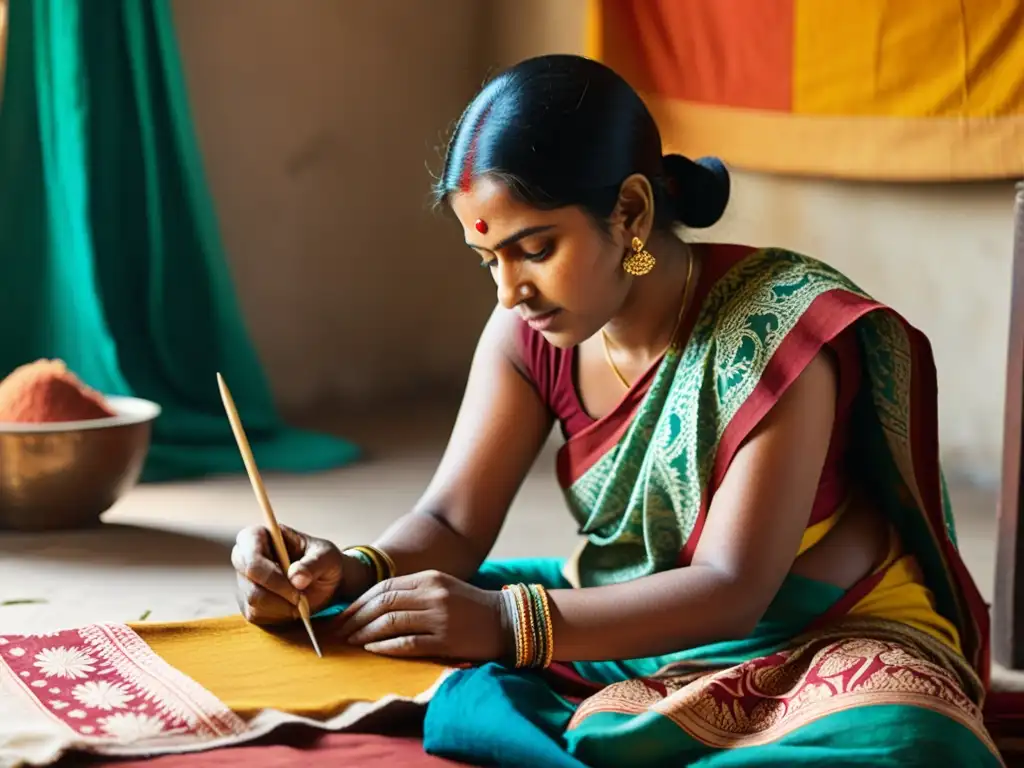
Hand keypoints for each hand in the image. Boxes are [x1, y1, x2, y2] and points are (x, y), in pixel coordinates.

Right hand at [231, 525, 371, 624]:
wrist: (325, 581)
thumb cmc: (323, 560)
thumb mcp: (327, 556)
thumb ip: (314, 564)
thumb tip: (296, 578)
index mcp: (259, 535)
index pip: (250, 552)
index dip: (269, 571)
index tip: (295, 584)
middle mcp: (245, 557)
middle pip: (249, 578)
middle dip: (279, 591)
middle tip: (302, 596)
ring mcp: (244, 582)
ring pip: (253, 600)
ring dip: (282, 605)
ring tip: (301, 598)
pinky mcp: (248, 604)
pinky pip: (257, 614)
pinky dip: (279, 615)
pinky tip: (292, 606)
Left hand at [334, 570, 508, 661]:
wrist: (507, 622)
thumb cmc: (470, 606)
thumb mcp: (442, 588)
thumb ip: (413, 592)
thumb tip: (374, 605)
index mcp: (429, 578)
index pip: (384, 587)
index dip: (358, 602)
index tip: (341, 615)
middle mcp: (432, 594)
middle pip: (382, 603)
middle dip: (354, 618)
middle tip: (337, 632)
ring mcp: (439, 617)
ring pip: (390, 622)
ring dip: (365, 633)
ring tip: (350, 642)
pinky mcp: (445, 640)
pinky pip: (407, 643)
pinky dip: (385, 646)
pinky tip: (372, 649)